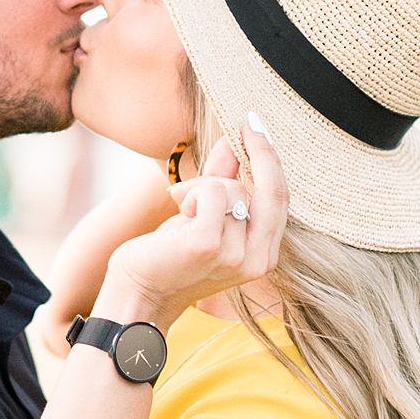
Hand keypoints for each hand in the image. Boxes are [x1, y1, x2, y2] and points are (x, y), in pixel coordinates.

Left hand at [94, 115, 287, 332]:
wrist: (139, 293)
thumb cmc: (170, 256)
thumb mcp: (205, 215)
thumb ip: (225, 180)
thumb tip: (235, 140)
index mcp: (264, 255)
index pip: (280, 198)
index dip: (272, 160)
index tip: (257, 127)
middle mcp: (258, 260)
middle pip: (272, 190)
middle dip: (260, 152)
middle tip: (244, 125)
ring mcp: (235, 256)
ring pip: (232, 188)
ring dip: (200, 186)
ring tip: (181, 206)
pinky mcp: (208, 246)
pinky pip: (211, 192)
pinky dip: (191, 192)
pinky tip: (177, 207)